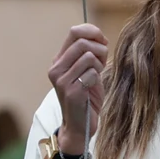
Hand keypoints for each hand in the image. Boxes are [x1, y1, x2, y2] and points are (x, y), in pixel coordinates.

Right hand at [46, 24, 107, 155]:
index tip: (103, 42)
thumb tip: (99, 37)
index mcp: (59, 60)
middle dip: (99, 49)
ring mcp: (61, 80)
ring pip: (88, 57)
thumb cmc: (86, 97)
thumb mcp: (86, 70)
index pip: (74, 32)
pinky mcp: (71, 92)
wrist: (80, 126)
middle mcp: (56, 68)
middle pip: (82, 42)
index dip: (92, 32)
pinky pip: (92, 73)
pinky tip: (92, 89)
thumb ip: (90, 53)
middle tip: (103, 62)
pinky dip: (97, 79)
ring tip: (96, 77)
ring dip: (99, 66)